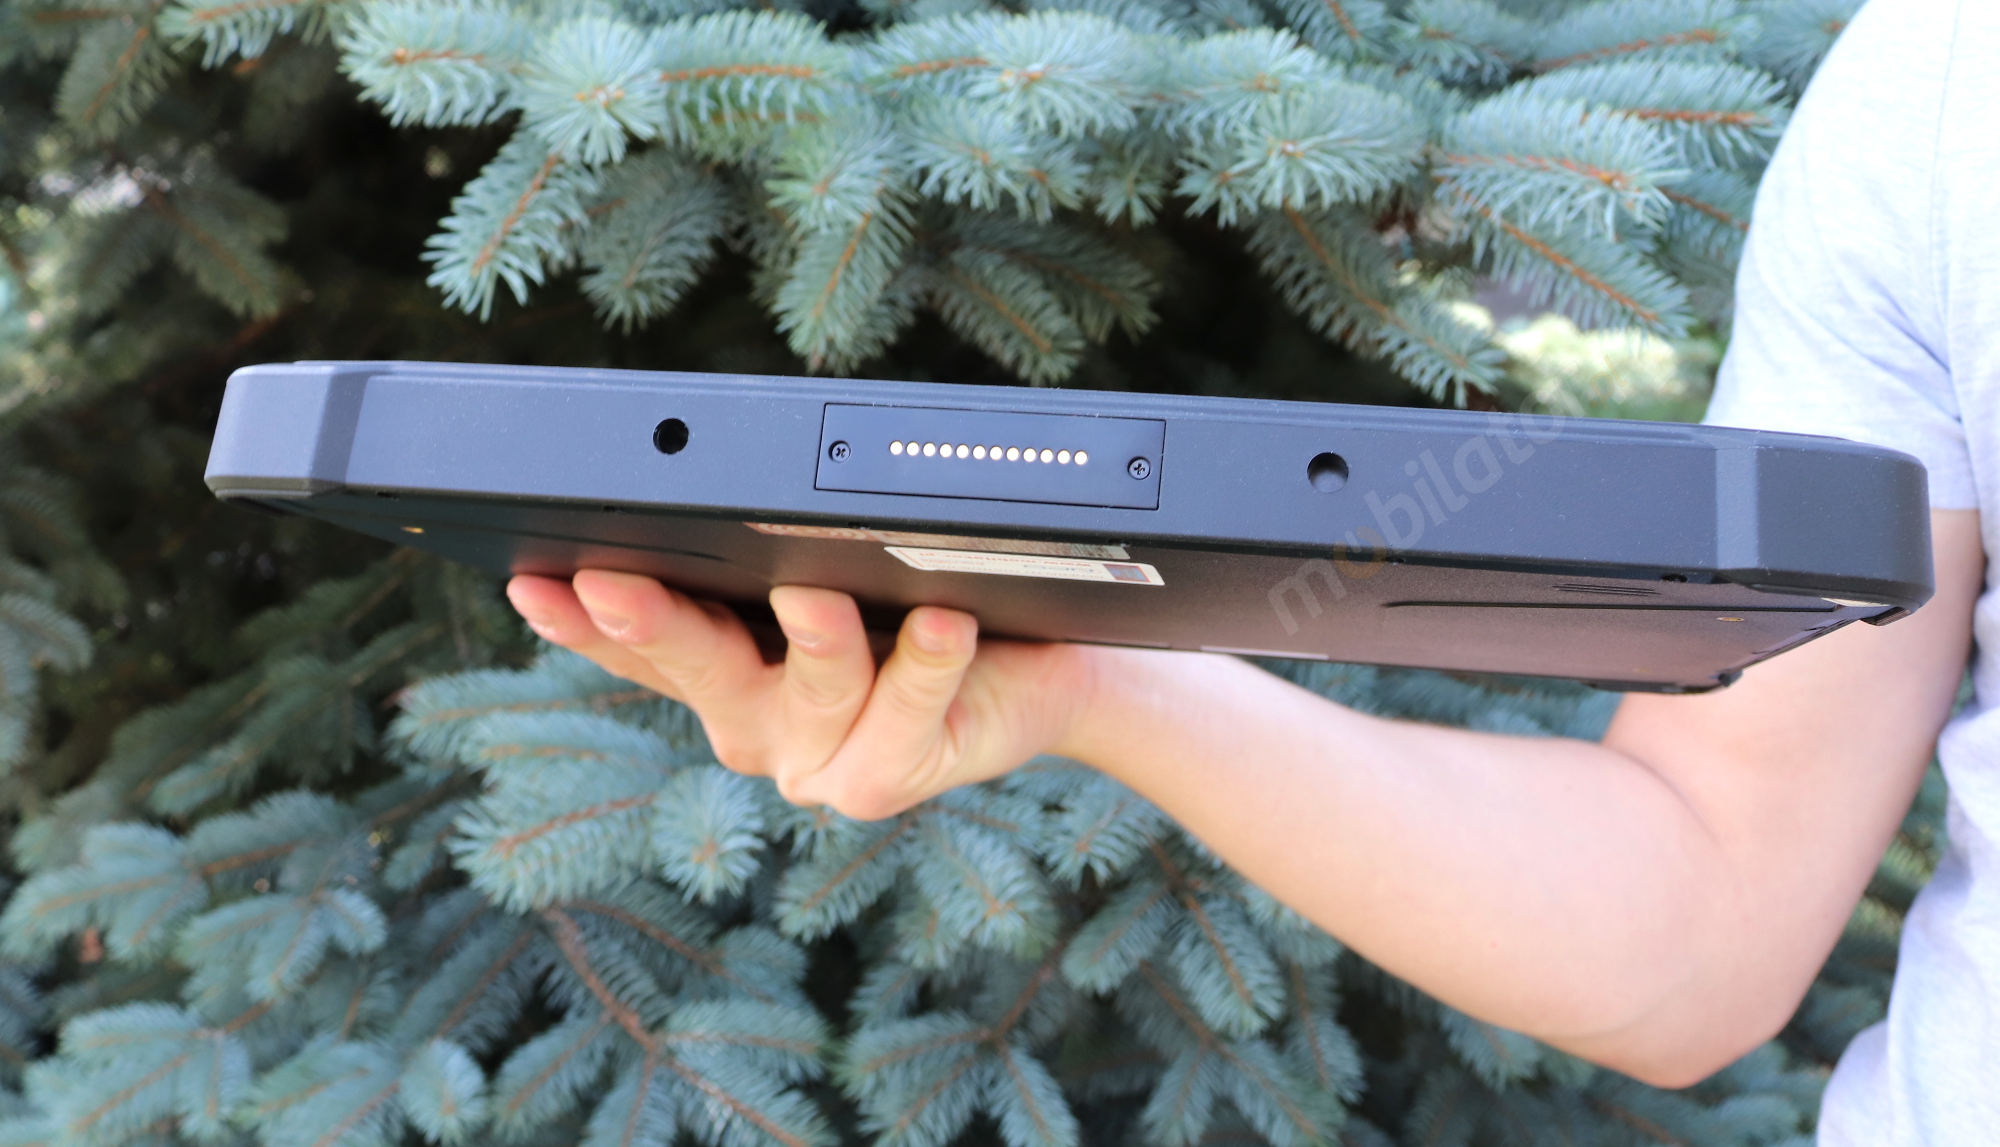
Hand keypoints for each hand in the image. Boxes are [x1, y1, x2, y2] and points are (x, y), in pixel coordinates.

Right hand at [505, 571, 1101, 818]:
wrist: (1034, 669)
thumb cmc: (918, 598)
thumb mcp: (836, 565)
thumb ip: (773, 548)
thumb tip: (721, 472)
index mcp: (721, 671)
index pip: (636, 642)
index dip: (578, 618)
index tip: (532, 578)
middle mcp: (753, 726)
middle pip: (697, 667)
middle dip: (650, 622)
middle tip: (610, 579)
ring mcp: (816, 762)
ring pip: (812, 688)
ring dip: (816, 638)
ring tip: (816, 594)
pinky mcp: (886, 779)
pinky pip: (908, 709)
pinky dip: (926, 661)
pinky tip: (941, 621)